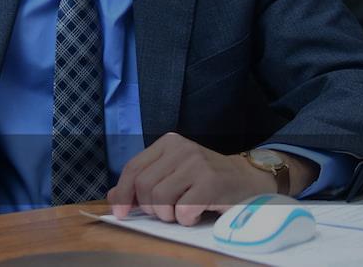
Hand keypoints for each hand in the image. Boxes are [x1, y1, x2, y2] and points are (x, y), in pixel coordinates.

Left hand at [106, 133, 313, 225]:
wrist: (249, 180)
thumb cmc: (206, 180)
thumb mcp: (173, 175)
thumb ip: (143, 183)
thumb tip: (112, 198)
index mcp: (168, 143)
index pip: (133, 168)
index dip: (122, 193)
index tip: (120, 213)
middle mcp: (181, 149)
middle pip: (144, 186)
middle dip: (150, 208)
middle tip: (166, 212)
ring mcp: (197, 164)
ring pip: (160, 199)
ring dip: (168, 215)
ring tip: (181, 212)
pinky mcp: (212, 183)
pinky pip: (183, 210)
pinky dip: (186, 219)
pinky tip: (196, 214)